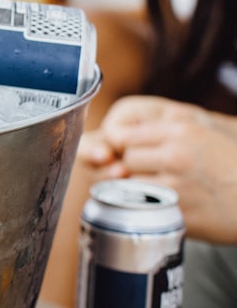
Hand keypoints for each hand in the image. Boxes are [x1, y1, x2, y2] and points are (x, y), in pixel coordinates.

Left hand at [85, 95, 236, 242]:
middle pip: (124, 160)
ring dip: (137, 190)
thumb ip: (165, 128)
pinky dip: (150, 210)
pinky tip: (165, 207)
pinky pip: (148, 211)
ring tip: (156, 191)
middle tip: (147, 175)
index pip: (122, 135)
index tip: (128, 154)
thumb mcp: (205, 130)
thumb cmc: (234, 163)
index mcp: (180, 130)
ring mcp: (178, 185)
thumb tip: (118, 136)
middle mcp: (176, 154)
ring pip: (131, 186)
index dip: (122, 147)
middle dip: (131, 168)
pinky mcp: (182, 214)